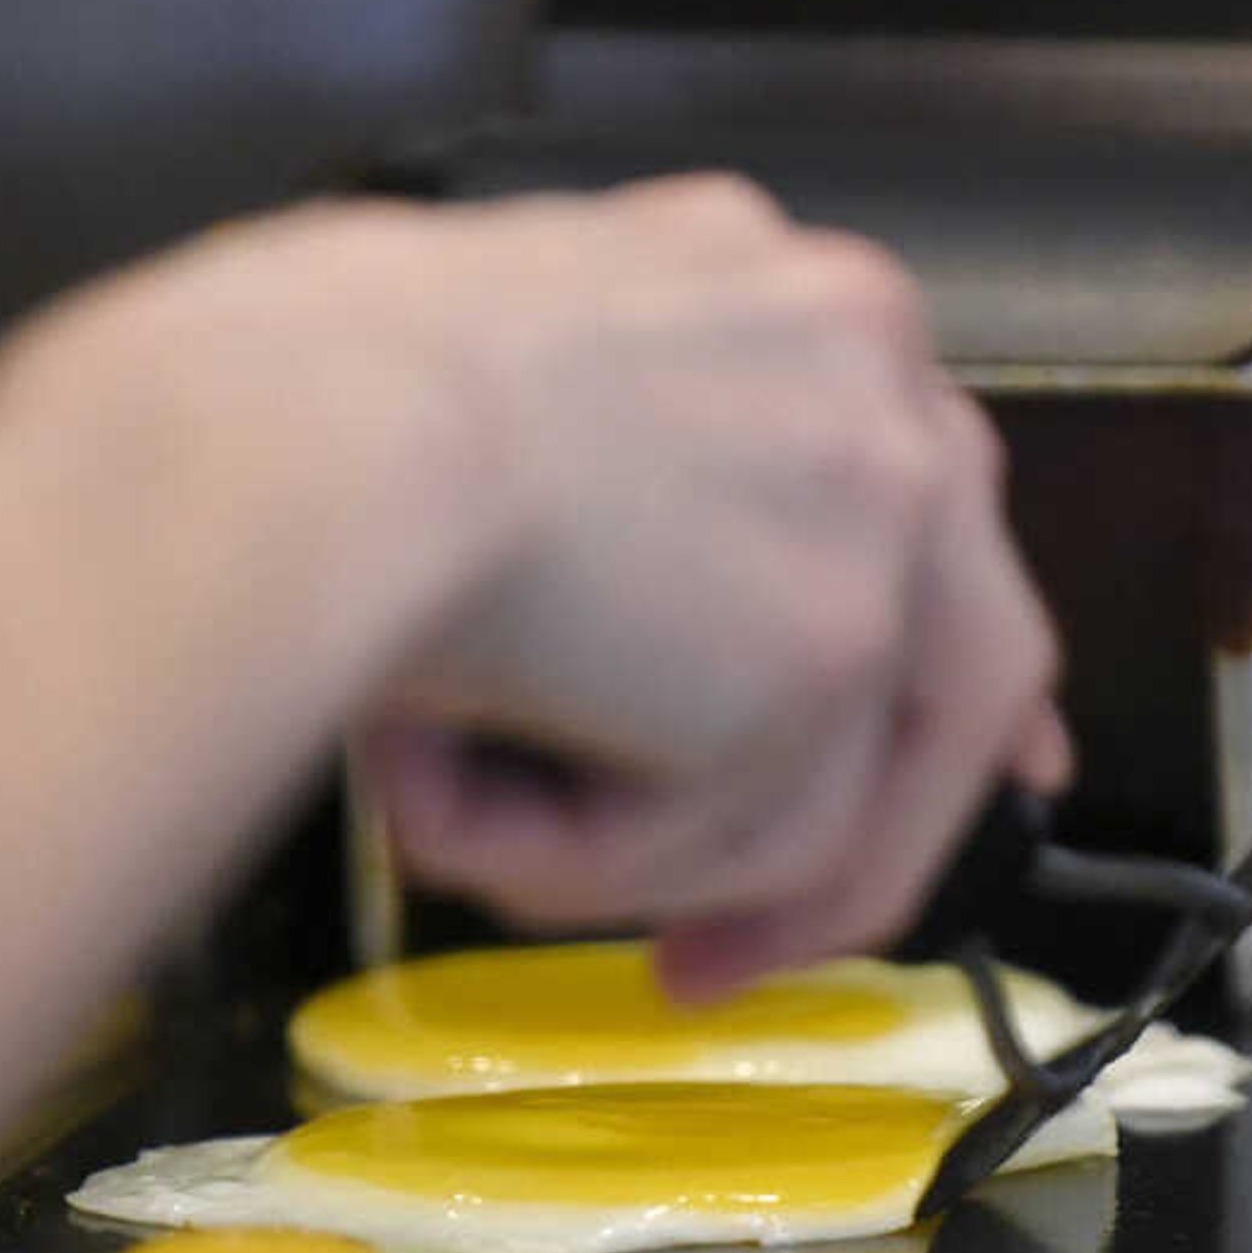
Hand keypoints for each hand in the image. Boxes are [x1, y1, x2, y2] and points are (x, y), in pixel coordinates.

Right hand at [49, 177, 1067, 991]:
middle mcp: (871, 369)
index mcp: (778, 292)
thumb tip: (616, 627)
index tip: (942, 765)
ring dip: (622, 849)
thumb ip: (598, 490)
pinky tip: (451, 805)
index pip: (927, 490)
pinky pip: (751, 845)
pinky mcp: (836, 644)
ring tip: (443, 820)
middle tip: (729, 959)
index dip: (923, 650)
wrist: (283, 436)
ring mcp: (878, 505)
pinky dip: (590, 866)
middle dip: (870, 843)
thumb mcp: (478, 400)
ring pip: (820, 785)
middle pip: (968, 654)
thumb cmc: (289, 403)